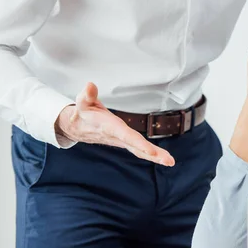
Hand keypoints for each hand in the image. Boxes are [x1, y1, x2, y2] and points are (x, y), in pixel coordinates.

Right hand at [55, 82, 174, 165]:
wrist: (77, 128)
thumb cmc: (83, 113)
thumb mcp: (82, 102)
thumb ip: (87, 95)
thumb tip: (89, 85)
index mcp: (109, 127)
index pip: (126, 136)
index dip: (138, 143)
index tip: (150, 151)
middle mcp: (117, 137)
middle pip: (137, 147)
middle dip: (153, 154)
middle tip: (168, 161)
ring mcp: (122, 141)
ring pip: (140, 151)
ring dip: (156, 157)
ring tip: (170, 162)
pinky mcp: (125, 142)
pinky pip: (139, 150)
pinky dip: (152, 155)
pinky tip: (163, 158)